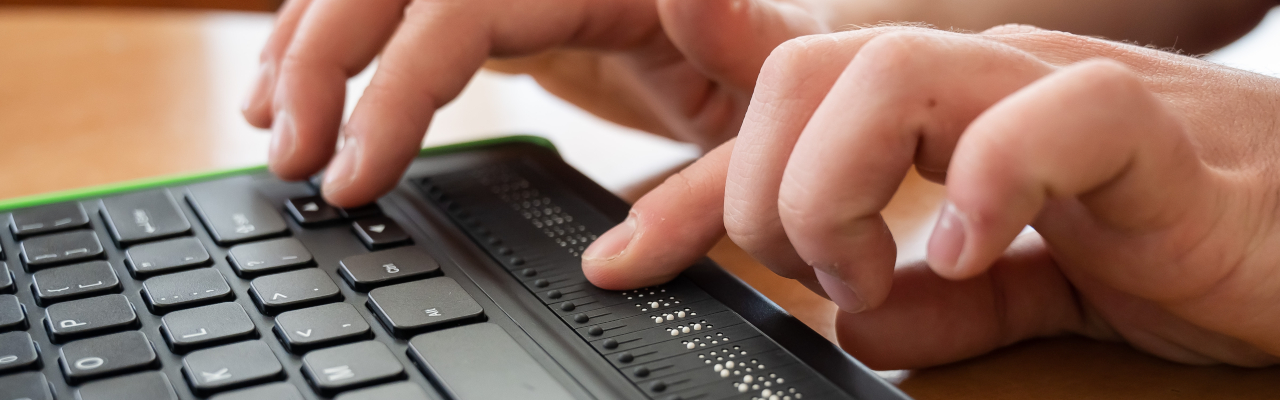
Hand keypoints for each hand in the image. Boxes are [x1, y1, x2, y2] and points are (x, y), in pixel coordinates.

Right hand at [241, 0, 830, 206]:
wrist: (801, 45)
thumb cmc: (794, 73)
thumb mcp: (766, 135)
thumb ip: (704, 196)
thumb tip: (614, 264)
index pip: (465, 5)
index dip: (396, 85)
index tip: (355, 174)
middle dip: (326, 57)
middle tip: (289, 156)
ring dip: (316, 42)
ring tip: (275, 125)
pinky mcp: (516, 8)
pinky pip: (410, 9)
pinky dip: (349, 43)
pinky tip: (309, 87)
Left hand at [580, 24, 1279, 368]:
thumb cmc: (1178, 237)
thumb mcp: (1023, 280)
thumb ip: (940, 301)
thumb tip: (859, 322)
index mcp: (943, 109)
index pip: (785, 100)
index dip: (690, 182)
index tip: (627, 257)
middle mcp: (986, 79)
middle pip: (808, 66)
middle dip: (766, 183)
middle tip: (818, 272)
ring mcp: (1060, 92)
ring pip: (895, 68)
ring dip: (840, 184)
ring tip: (873, 271)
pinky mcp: (1150, 134)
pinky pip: (1052, 116)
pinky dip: (984, 184)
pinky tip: (965, 249)